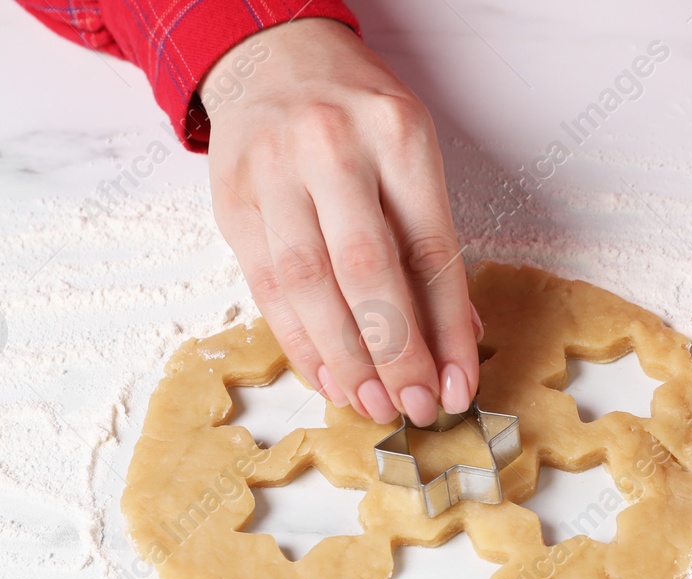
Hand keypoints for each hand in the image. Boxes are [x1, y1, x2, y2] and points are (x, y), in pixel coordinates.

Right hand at [204, 19, 479, 425]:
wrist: (274, 58)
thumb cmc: (356, 117)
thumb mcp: (410, 154)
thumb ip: (430, 241)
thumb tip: (459, 338)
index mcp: (397, 135)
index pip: (431, 250)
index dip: (448, 330)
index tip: (459, 385)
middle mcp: (333, 148)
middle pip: (368, 271)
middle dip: (396, 353)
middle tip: (415, 407)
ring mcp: (274, 171)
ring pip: (309, 285)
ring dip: (344, 358)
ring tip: (371, 404)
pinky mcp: (232, 199)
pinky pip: (267, 287)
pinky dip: (300, 342)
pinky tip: (328, 377)